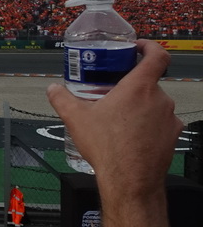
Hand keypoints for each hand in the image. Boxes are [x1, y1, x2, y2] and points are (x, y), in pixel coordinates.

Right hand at [47, 40, 181, 193]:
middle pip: (149, 83)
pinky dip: (149, 125)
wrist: (130, 180)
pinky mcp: (173, 135)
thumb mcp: (76, 118)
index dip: (150, 47)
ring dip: (140, 107)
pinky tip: (132, 136)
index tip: (138, 48)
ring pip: (155, 104)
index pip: (157, 55)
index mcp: (138, 87)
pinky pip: (161, 123)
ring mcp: (169, 118)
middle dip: (132, 87)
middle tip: (114, 95)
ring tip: (120, 120)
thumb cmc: (108, 147)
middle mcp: (159, 99)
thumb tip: (53, 89)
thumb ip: (62, 99)